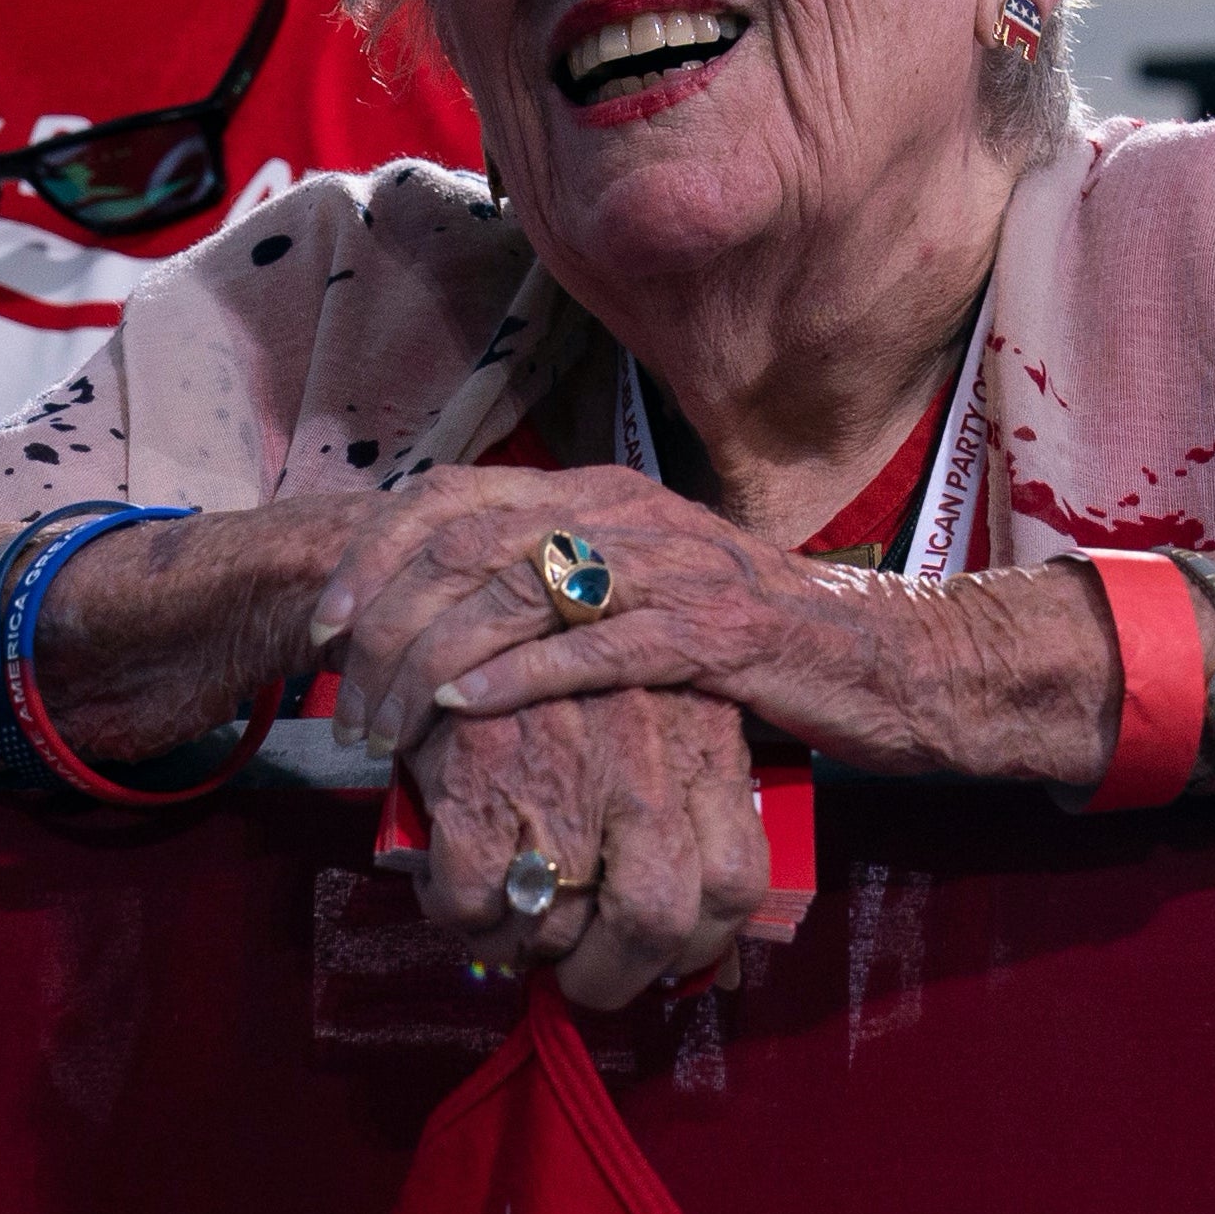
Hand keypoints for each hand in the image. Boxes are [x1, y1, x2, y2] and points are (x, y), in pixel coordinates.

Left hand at [312, 464, 911, 758]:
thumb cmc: (754, 647)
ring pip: (516, 592)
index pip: (454, 496)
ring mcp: (675, 568)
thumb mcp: (643, 597)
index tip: (320, 626)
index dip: (373, 556)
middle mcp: (631, 511)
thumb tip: (447, 631)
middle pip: (467, 545)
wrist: (894, 665)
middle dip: (386, 624)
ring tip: (383, 720)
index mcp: (604, 493)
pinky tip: (460, 713)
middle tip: (340, 698)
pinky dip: (515, 679)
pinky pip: (594, 649)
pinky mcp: (716, 636)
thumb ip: (557, 593)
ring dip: (432, 662)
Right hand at [402, 688, 772, 1007]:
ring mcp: (562, 774)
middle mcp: (643, 765)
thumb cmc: (580, 673)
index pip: (734, 884)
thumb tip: (707, 961)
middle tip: (579, 976)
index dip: (700, 945)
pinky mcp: (478, 776)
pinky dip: (462, 917)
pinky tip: (457, 891)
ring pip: (555, 926)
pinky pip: (474, 902)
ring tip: (511, 926)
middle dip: (612, 976)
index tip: (660, 956)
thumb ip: (698, 816)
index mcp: (704, 748)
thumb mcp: (668, 717)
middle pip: (655, 919)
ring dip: (525, 949)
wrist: (477, 592)